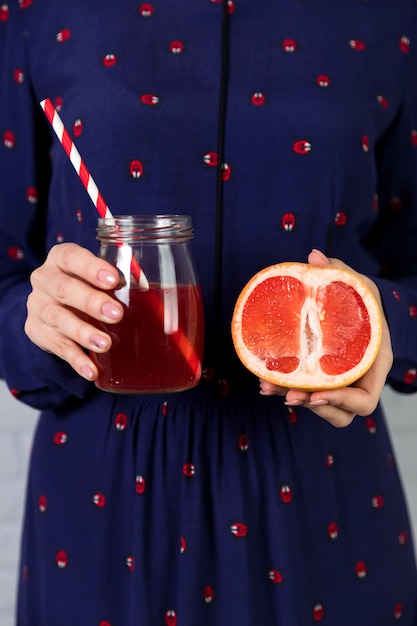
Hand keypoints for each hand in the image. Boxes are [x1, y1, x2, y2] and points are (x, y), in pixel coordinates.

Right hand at [25, 242, 123, 380]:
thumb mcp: (97, 277)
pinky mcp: (37, 332)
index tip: (114, 280)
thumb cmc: (85, 285)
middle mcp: (44, 279)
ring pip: (58, 319)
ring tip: (106, 344)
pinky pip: (57, 347)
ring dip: (84, 333)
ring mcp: (38, 307)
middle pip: (64, 289)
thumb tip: (157, 299)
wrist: (53, 306)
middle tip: (117, 314)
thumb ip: (119, 282)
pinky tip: (91, 370)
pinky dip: (76, 360)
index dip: (91, 268)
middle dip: (91, 302)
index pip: (71, 257)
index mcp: (61, 258)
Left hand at [259, 249, 392, 426]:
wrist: (361, 314)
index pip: (365, 400)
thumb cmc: (364, 302)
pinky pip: (307, 395)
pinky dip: (287, 390)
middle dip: (313, 406)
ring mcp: (340, 385)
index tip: (318, 393)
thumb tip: (313, 254)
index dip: (343, 401)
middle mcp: (358, 380)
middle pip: (341, 412)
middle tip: (288, 395)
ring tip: (269, 388)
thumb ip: (340, 272)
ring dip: (296, 402)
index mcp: (373, 365)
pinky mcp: (322, 381)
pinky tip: (265, 381)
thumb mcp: (359, 285)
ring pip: (322, 408)